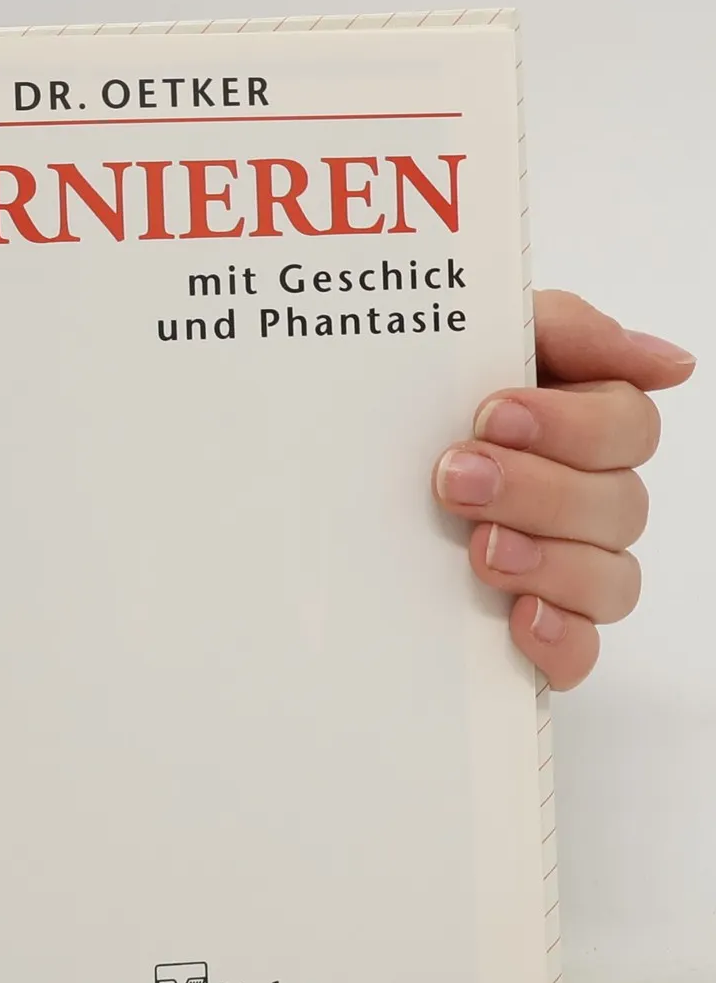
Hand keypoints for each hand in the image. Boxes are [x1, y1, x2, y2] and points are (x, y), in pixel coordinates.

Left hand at [433, 289, 694, 689]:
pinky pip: (579, 652)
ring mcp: (560, 571)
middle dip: (539, 489)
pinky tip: (520, 619)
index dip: (574, 425)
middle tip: (456, 478)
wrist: (314, 474)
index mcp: (575, 430)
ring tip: (479, 549)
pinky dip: (560, 639)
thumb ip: (561, 330)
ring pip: (611, 579)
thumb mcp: (464, 341)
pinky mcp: (531, 633)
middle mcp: (580, 502)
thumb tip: (668, 363)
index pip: (629, 428)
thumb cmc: (402, 407)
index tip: (493, 415)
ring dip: (549, 561)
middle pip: (620, 504)